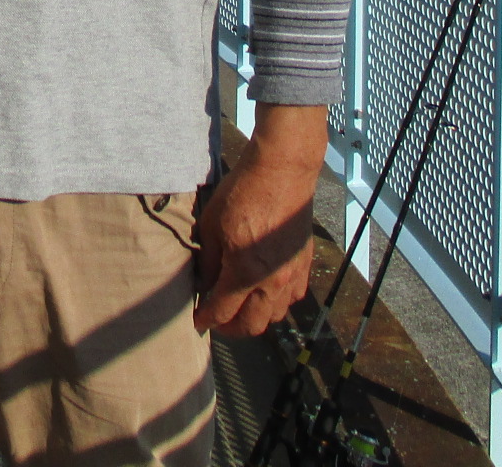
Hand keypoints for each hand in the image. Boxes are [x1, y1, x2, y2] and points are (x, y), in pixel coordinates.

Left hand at [193, 105, 325, 336]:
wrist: (282, 172)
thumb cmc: (242, 194)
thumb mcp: (212, 225)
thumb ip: (209, 261)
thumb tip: (205, 284)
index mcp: (245, 273)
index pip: (223, 312)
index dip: (207, 321)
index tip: (197, 322)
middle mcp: (272, 282)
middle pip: (252, 325)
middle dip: (231, 328)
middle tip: (217, 321)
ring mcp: (292, 275)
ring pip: (275, 315)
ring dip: (256, 318)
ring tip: (240, 308)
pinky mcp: (304, 264)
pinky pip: (293, 298)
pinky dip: (277, 303)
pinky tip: (265, 292)